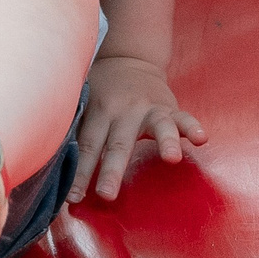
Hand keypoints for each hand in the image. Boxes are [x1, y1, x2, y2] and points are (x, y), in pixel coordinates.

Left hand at [69, 54, 206, 202]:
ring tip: (172, 159)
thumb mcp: (85, 105)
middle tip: (106, 195)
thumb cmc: (101, 92)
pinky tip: (201, 139)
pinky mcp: (169, 107)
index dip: (81, 173)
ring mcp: (148, 108)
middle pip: (118, 144)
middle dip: (112, 170)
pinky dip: (192, 127)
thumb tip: (57, 168)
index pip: (89, 146)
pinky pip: (183, 117)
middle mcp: (123, 110)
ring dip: (166, 142)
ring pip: (157, 126)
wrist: (129, 58)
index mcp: (99, 112)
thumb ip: (79, 131)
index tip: (73, 199)